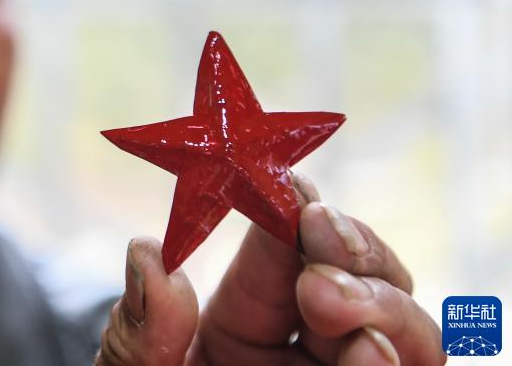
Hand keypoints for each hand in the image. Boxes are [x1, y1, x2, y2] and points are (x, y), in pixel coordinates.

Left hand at [94, 174, 444, 364]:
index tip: (294, 191)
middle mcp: (303, 355)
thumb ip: (138, 333)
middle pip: (359, 285)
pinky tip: (370, 358)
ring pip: (401, 340)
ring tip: (338, 307)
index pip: (279, 259)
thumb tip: (149, 250)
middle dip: (350, 256)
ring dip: (383, 310)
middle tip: (317, 254)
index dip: (292, 217)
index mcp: (242, 328)